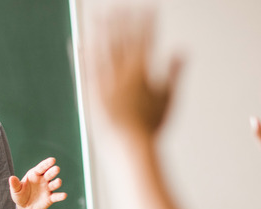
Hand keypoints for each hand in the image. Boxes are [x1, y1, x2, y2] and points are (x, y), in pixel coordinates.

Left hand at [10, 157, 66, 208]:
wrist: (25, 207)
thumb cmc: (20, 195)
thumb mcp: (16, 190)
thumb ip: (14, 184)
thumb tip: (11, 178)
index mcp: (35, 174)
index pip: (41, 167)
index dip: (47, 164)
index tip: (52, 160)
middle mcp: (43, 180)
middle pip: (49, 174)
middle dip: (53, 171)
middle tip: (56, 169)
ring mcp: (48, 188)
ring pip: (54, 184)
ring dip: (56, 183)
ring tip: (58, 181)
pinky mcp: (50, 198)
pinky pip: (56, 196)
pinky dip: (60, 196)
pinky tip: (64, 195)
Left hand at [87, 9, 181, 137]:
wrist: (128, 144)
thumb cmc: (150, 126)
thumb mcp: (168, 98)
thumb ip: (174, 72)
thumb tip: (182, 50)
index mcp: (142, 73)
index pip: (146, 40)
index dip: (148, 22)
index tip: (150, 8)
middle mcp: (122, 73)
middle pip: (123, 40)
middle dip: (123, 21)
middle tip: (121, 4)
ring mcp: (105, 81)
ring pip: (102, 50)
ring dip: (101, 31)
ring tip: (99, 16)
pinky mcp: (91, 91)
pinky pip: (85, 68)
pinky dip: (82, 55)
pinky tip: (78, 42)